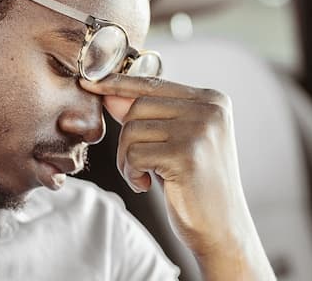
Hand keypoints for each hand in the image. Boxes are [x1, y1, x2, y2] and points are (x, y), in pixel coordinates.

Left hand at [79, 74, 274, 280]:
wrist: (222, 229)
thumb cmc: (196, 186)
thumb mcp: (175, 143)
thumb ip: (149, 115)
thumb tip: (109, 92)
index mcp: (212, 100)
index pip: (154, 83)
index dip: (119, 84)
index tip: (89, 82)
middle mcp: (210, 108)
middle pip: (138, 106)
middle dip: (126, 139)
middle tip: (137, 167)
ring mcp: (200, 130)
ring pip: (132, 130)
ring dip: (127, 159)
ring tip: (145, 178)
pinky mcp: (187, 154)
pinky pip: (134, 153)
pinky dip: (131, 173)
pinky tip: (147, 186)